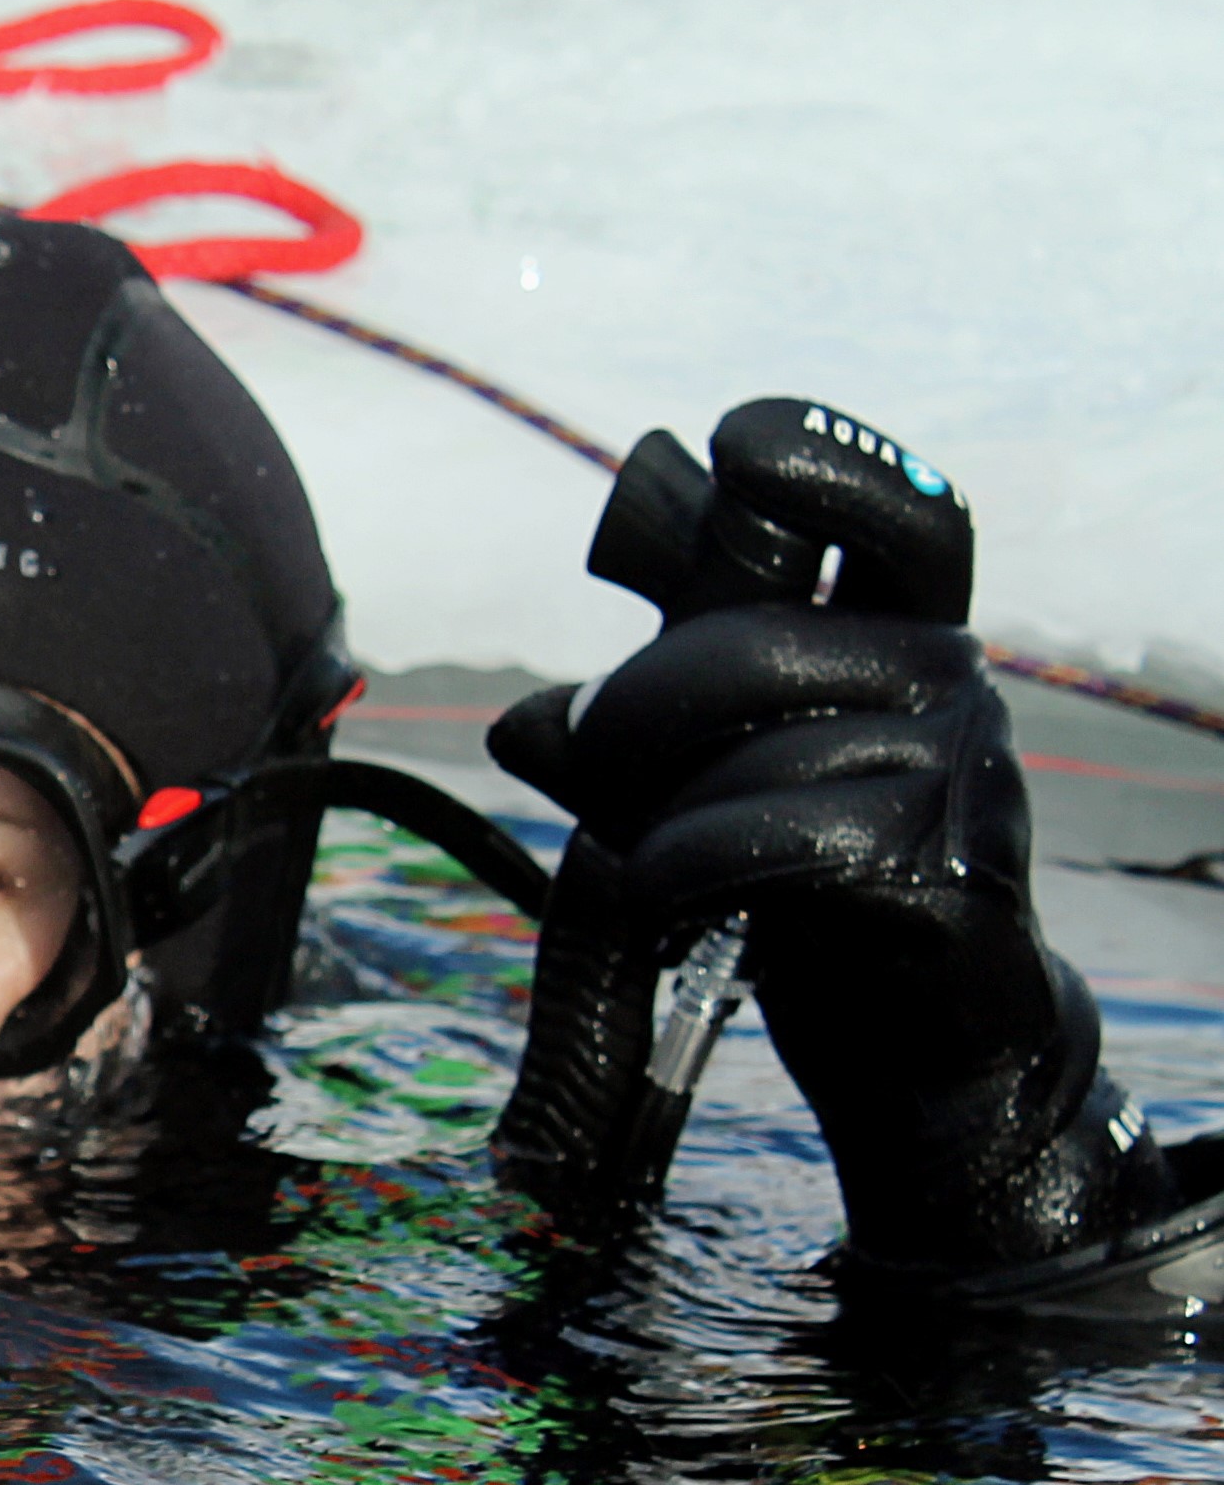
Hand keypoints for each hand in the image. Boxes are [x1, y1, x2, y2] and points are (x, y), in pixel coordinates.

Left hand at [487, 533, 1172, 1279]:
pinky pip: (781, 841)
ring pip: (758, 752)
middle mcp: (948, 682)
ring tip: (652, 866)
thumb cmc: (809, 889)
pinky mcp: (943, 869)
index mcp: (901, 636)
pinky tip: (667, 902)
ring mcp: (961, 772)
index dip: (822, 461)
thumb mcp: (709, 786)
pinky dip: (687, 869)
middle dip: (638, 699)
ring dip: (659, 815)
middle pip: (760, 640)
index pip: (904, 511)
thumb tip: (524, 720)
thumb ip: (634, 737)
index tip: (730, 445)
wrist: (916, 1039)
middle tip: (582, 744)